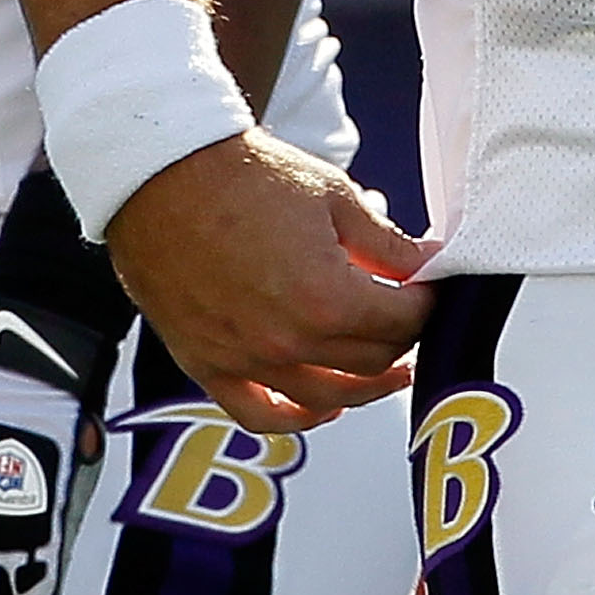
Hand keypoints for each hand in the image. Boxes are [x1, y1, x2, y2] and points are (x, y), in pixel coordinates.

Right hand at [105, 129, 430, 433]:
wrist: (165, 174)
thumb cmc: (246, 176)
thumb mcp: (335, 196)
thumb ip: (387, 242)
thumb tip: (428, 262)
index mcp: (327, 297)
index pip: (402, 321)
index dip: (426, 303)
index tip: (429, 288)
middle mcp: (289, 341)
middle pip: (371, 362)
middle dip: (402, 338)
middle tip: (409, 316)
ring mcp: (246, 360)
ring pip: (328, 397)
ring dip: (367, 387)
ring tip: (389, 371)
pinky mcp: (208, 365)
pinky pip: (260, 415)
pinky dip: (298, 420)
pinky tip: (323, 406)